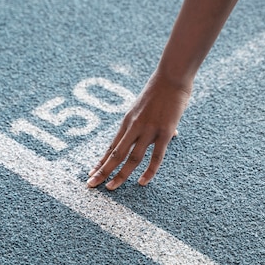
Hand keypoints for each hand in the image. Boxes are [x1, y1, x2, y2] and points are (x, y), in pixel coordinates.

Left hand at [86, 73, 190, 189]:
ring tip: (111, 188)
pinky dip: (149, 171)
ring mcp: (149, 130)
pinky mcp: (164, 132)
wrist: (171, 76)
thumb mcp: (148, 107)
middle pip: (116, 154)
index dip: (101, 161)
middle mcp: (134, 126)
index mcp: (127, 121)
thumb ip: (157, 123)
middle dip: (103, 171)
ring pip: (132, 158)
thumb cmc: (162, 90)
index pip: (111, 146)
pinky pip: (156, 156)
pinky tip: (142, 182)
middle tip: (91, 185)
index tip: (92, 173)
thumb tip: (173, 134)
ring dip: (120, 174)